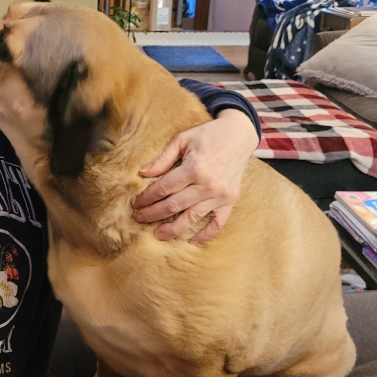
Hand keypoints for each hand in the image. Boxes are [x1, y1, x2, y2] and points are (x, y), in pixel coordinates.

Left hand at [132, 109, 258, 242]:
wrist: (239, 135)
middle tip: (139, 218)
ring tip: (158, 234)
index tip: (136, 203)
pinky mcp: (230, 201)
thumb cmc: (208, 135)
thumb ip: (163, 157)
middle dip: (154, 213)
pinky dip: (205, 234)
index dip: (147, 197)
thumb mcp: (183, 139)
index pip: (164, 188)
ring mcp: (220, 195)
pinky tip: (191, 241)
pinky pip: (218, 223)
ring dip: (173, 229)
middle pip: (174, 205)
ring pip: (192, 218)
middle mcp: (207, 185)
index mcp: (194, 168)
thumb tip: (143, 172)